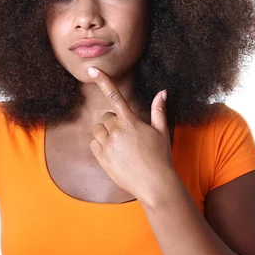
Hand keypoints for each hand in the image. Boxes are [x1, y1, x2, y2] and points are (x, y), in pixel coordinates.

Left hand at [87, 66, 175, 204]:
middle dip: (114, 122)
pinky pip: (94, 144)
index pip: (114, 96)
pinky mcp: (101, 158)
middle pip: (106, 117)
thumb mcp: (162, 132)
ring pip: (98, 130)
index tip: (92, 69)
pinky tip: (115, 154)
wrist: (154, 184)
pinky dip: (101, 145)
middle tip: (128, 135)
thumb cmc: (160, 157)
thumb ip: (158, 110)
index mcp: (131, 122)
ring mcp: (107, 145)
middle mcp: (116, 131)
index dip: (103, 80)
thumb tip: (162, 92)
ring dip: (106, 133)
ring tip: (121, 145)